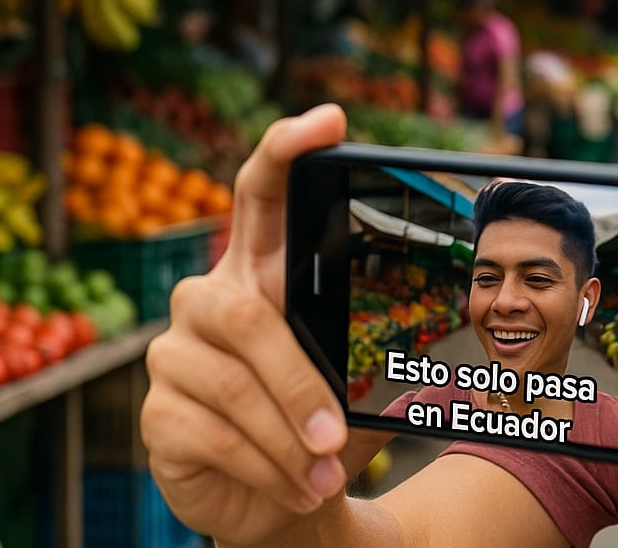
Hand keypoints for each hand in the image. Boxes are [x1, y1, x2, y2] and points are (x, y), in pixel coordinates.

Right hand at [140, 104, 390, 545]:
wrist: (281, 497)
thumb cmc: (321, 420)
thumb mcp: (357, 373)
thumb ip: (379, 335)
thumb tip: (458, 312)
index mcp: (260, 273)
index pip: (262, 193)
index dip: (285, 151)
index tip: (328, 121)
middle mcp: (208, 301)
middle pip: (250, 317)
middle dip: (299, 381)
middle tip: (337, 427)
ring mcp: (175, 356)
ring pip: (234, 386)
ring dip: (289, 437)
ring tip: (324, 471)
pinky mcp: (159, 415)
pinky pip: (213, 435)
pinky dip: (265, 467)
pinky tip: (296, 485)